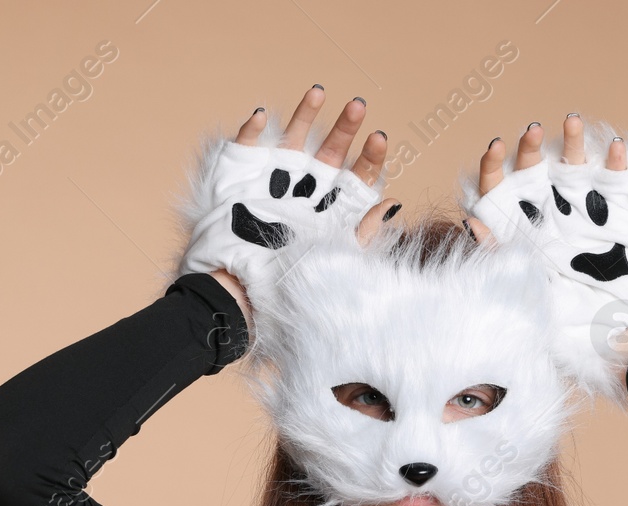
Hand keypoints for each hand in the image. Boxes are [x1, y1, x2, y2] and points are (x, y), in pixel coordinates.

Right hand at [183, 85, 399, 321]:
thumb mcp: (333, 258)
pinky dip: (253, 129)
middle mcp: (307, 190)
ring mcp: (275, 180)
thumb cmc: (284, 282)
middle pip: (333, 152)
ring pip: (295, 138)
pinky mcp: (242, 176)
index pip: (358, 177)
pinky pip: (248, 145)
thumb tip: (392, 203)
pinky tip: (263, 115)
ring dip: (306, 114)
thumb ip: (363, 231)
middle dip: (346, 128)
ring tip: (318, 91)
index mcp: (332, 210)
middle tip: (358, 107)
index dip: (370, 157)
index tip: (379, 139)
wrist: (235, 291)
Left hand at [462, 114, 627, 405]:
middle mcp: (551, 232)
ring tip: (570, 121)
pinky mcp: (621, 227)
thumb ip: (502, 260)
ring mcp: (587, 225)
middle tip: (530, 133)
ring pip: (574, 173)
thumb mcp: (532, 298)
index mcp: (524, 249)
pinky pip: (616, 187)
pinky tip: (612, 148)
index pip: (498, 202)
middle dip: (528, 152)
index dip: (493, 172)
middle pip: (532, 180)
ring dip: (571, 144)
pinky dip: (615, 165)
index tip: (496, 149)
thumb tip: (470, 224)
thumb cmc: (580, 336)